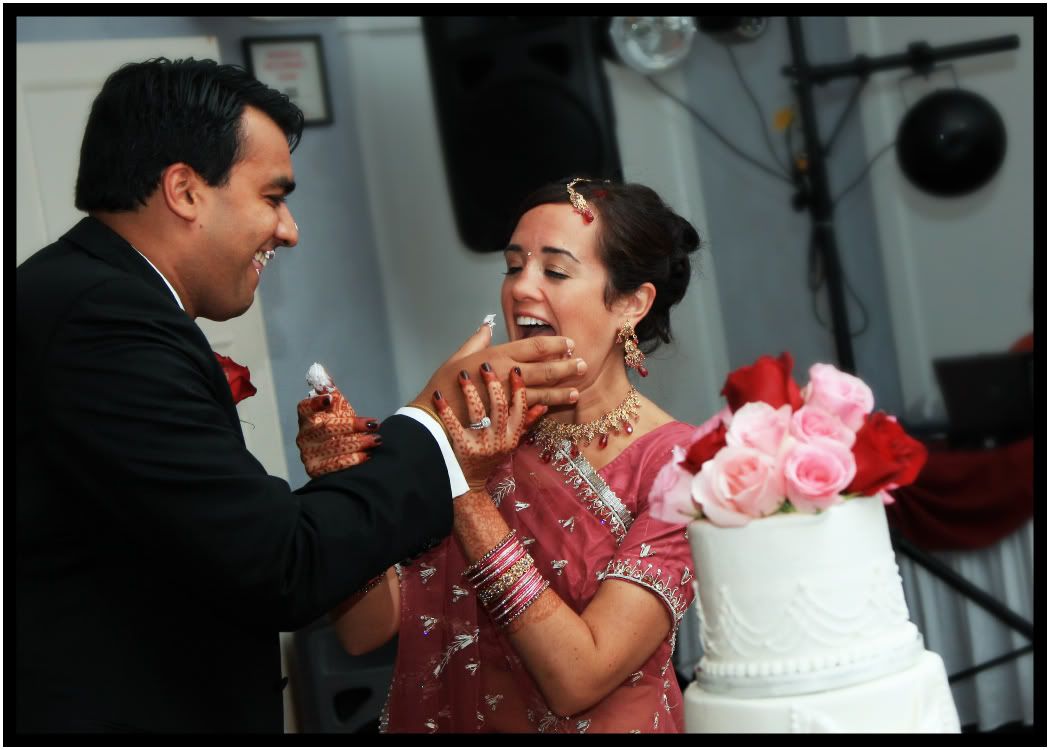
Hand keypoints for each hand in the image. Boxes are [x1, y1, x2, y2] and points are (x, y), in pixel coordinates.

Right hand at [296, 389, 381, 477]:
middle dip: (352, 426)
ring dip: (357, 443)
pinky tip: (367, 455)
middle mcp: (304, 436)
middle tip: (373, 425)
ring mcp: (308, 454)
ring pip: (333, 446)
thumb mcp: (337, 408)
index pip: (305, 408)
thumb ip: (328, 389)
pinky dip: (353, 460)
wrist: (344, 455)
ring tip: (376, 440)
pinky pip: (335, 465)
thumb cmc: (339, 428)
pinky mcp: (316, 470)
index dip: (316, 403)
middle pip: (326, 428)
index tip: (330, 399)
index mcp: (306, 417)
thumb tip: (319, 370)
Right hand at [412, 322, 584, 424]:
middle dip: (566, 366)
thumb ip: (476, 341)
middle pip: (544, 369)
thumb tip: (487, 326)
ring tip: (576, 389)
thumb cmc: (443, 388)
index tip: (569, 343)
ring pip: (542, 392)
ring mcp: (508, 398)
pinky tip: (557, 407)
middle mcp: (506, 375)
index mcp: (497, 356)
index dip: (555, 344)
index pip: (534, 346)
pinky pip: (532, 412)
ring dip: (561, 390)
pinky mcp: (507, 418)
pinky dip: (546, 409)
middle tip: (583, 364)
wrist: (434, 421)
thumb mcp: (456, 358)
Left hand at [433, 363, 546, 488]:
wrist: (471, 483)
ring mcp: (481, 444)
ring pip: (478, 413)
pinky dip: (446, 410)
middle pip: (499, 406)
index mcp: (512, 435)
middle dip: (493, 383)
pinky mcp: (462, 448)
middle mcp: (499, 439)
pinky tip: (439, 395)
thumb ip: (526, 422)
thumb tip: (544, 404)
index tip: (515, 368)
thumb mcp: (512, 442)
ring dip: (470, 391)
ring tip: (463, 374)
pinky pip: (454, 425)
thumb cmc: (492, 457)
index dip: (519, 388)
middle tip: (485, 365)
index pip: (521, 408)